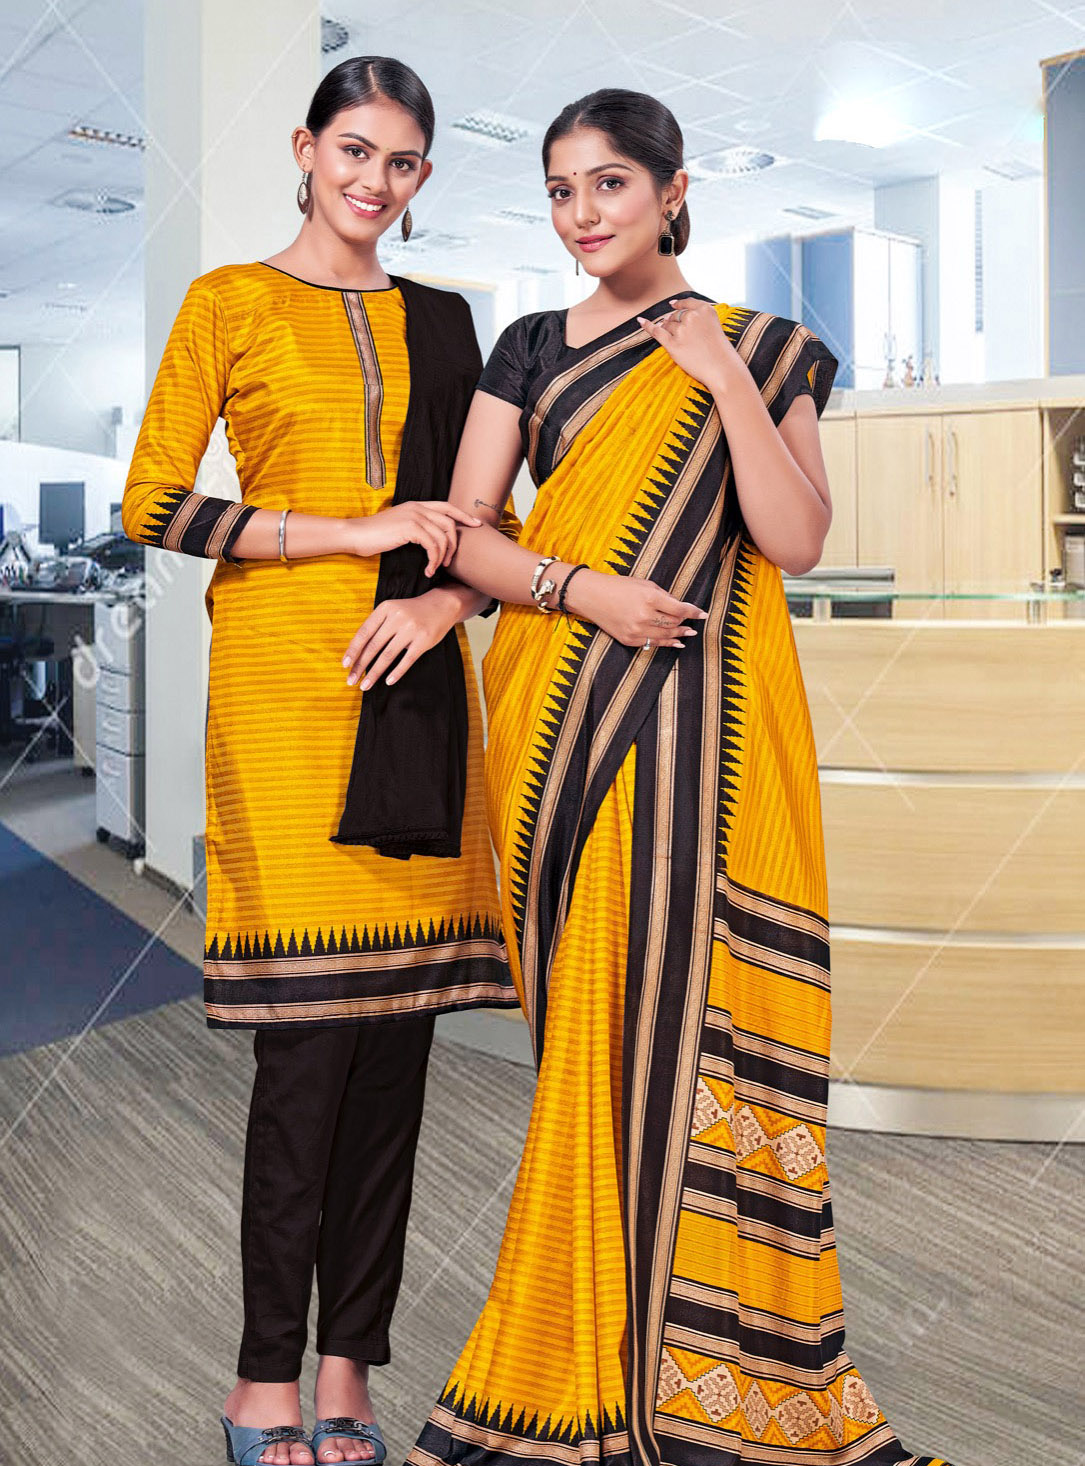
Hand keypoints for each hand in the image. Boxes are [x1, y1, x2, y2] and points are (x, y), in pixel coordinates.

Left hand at [341, 589, 459, 689]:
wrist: (441, 606)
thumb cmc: (411, 612)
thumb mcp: (392, 611)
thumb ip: (377, 626)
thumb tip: (357, 652)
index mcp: (385, 608)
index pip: (364, 632)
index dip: (353, 650)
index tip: (345, 665)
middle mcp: (397, 617)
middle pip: (373, 646)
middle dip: (360, 666)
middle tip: (351, 680)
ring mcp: (411, 629)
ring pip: (387, 656)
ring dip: (374, 673)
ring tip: (365, 685)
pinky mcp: (424, 641)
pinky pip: (407, 660)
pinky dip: (396, 672)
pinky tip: (388, 681)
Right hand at [348, 502, 481, 576]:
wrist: (355, 535)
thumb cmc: (374, 536)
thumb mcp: (399, 528)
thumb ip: (415, 528)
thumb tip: (430, 541)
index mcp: (416, 505)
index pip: (447, 507)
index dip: (464, 515)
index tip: (476, 525)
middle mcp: (418, 507)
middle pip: (450, 523)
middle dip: (454, 544)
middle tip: (449, 562)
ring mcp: (414, 516)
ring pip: (443, 536)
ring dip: (443, 556)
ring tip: (435, 568)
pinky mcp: (410, 528)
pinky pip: (432, 545)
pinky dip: (433, 560)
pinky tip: (427, 570)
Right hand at [565, 568, 706, 648]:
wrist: (592, 596)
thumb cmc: (619, 586)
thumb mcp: (645, 584)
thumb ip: (664, 596)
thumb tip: (680, 608)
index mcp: (650, 598)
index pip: (680, 609)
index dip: (694, 612)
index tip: (703, 614)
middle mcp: (644, 616)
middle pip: (674, 624)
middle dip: (685, 623)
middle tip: (694, 624)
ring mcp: (636, 630)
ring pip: (665, 636)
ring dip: (679, 635)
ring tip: (688, 634)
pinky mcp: (628, 640)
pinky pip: (652, 643)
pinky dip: (666, 643)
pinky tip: (675, 643)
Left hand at [636, 298, 740, 392]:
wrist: (722, 368)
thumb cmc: (719, 351)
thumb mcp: (714, 325)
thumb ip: (698, 317)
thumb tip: (670, 315)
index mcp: (704, 310)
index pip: (687, 303)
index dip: (678, 304)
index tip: (672, 305)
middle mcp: (692, 317)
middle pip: (675, 315)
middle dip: (674, 322)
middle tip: (684, 336)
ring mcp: (682, 331)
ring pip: (667, 325)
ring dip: (668, 331)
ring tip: (682, 344)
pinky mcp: (673, 345)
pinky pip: (656, 332)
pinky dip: (647, 326)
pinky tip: (640, 321)